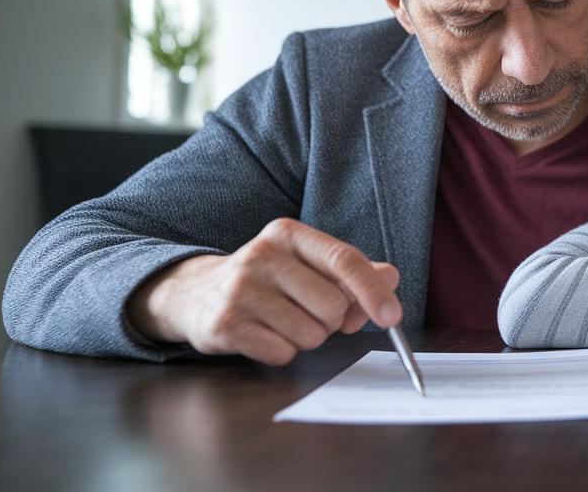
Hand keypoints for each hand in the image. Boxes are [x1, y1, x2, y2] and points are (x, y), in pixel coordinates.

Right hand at [127, 218, 402, 364]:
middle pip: (333, 306)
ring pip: (311, 335)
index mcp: (288, 234)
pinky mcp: (224, 325)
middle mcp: (262, 256)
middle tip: (309, 312)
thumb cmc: (267, 280)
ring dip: (306, 337)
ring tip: (281, 321)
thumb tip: (391, 278)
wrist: (195, 294)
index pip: (344, 260)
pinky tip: (263, 333)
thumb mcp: (307, 264)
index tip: (391, 317)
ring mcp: (239, 290)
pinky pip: (282, 353)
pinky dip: (281, 351)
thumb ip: (353, 271)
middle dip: (331, 320)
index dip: (373, 291)